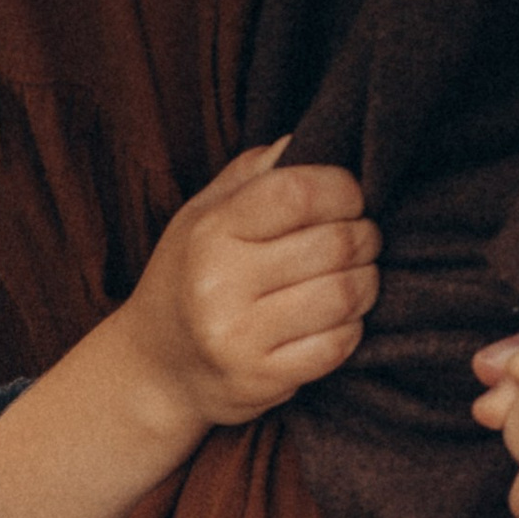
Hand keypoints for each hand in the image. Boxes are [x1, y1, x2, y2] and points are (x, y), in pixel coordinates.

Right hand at [117, 139, 378, 428]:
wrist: (153, 369)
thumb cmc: (188, 277)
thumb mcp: (203, 214)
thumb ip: (255, 174)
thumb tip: (310, 139)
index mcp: (210, 232)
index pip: (300, 192)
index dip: (344, 189)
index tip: (350, 197)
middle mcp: (220, 284)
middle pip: (336, 243)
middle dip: (366, 237)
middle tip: (362, 239)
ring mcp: (239, 336)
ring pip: (345, 295)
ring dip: (366, 282)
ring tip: (355, 277)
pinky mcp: (261, 379)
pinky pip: (338, 345)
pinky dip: (351, 328)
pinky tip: (337, 320)